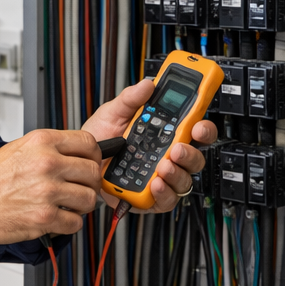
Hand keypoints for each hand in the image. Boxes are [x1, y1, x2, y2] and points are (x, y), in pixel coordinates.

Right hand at [0, 128, 102, 242]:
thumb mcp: (16, 150)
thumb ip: (47, 150)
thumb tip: (74, 156)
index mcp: (41, 142)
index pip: (88, 142)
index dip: (94, 155)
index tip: (90, 163)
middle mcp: (47, 163)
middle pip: (93, 171)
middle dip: (89, 183)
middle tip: (79, 189)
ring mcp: (47, 191)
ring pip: (89, 199)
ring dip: (81, 206)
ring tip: (67, 206)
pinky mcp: (44, 217)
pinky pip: (75, 223)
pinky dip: (68, 225)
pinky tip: (55, 219)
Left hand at [83, 79, 216, 212]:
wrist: (82, 164)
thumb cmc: (100, 139)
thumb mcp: (112, 113)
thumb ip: (130, 98)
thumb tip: (147, 85)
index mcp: (164, 133)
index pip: (194, 130)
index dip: (202, 128)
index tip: (198, 125)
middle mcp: (166, 156)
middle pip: (194, 157)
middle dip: (190, 154)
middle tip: (177, 148)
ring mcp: (160, 178)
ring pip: (184, 180)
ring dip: (177, 173)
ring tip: (162, 167)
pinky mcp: (150, 197)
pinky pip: (167, 200)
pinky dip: (164, 193)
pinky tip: (155, 185)